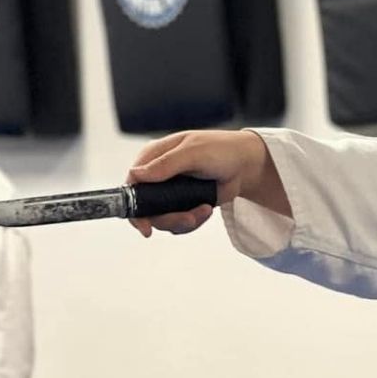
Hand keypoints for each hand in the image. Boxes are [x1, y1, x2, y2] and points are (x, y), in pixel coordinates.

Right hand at [127, 129, 283, 236]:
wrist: (245, 165)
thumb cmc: (220, 151)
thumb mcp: (193, 153)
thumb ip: (166, 165)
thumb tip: (136, 175)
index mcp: (153, 157)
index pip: (132, 183)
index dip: (133, 207)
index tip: (145, 226)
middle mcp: (157, 176)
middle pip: (145, 208)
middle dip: (167, 219)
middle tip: (189, 219)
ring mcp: (169, 192)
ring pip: (162, 219)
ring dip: (184, 221)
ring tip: (204, 210)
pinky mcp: (183, 204)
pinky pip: (178, 223)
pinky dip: (193, 221)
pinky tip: (207, 209)